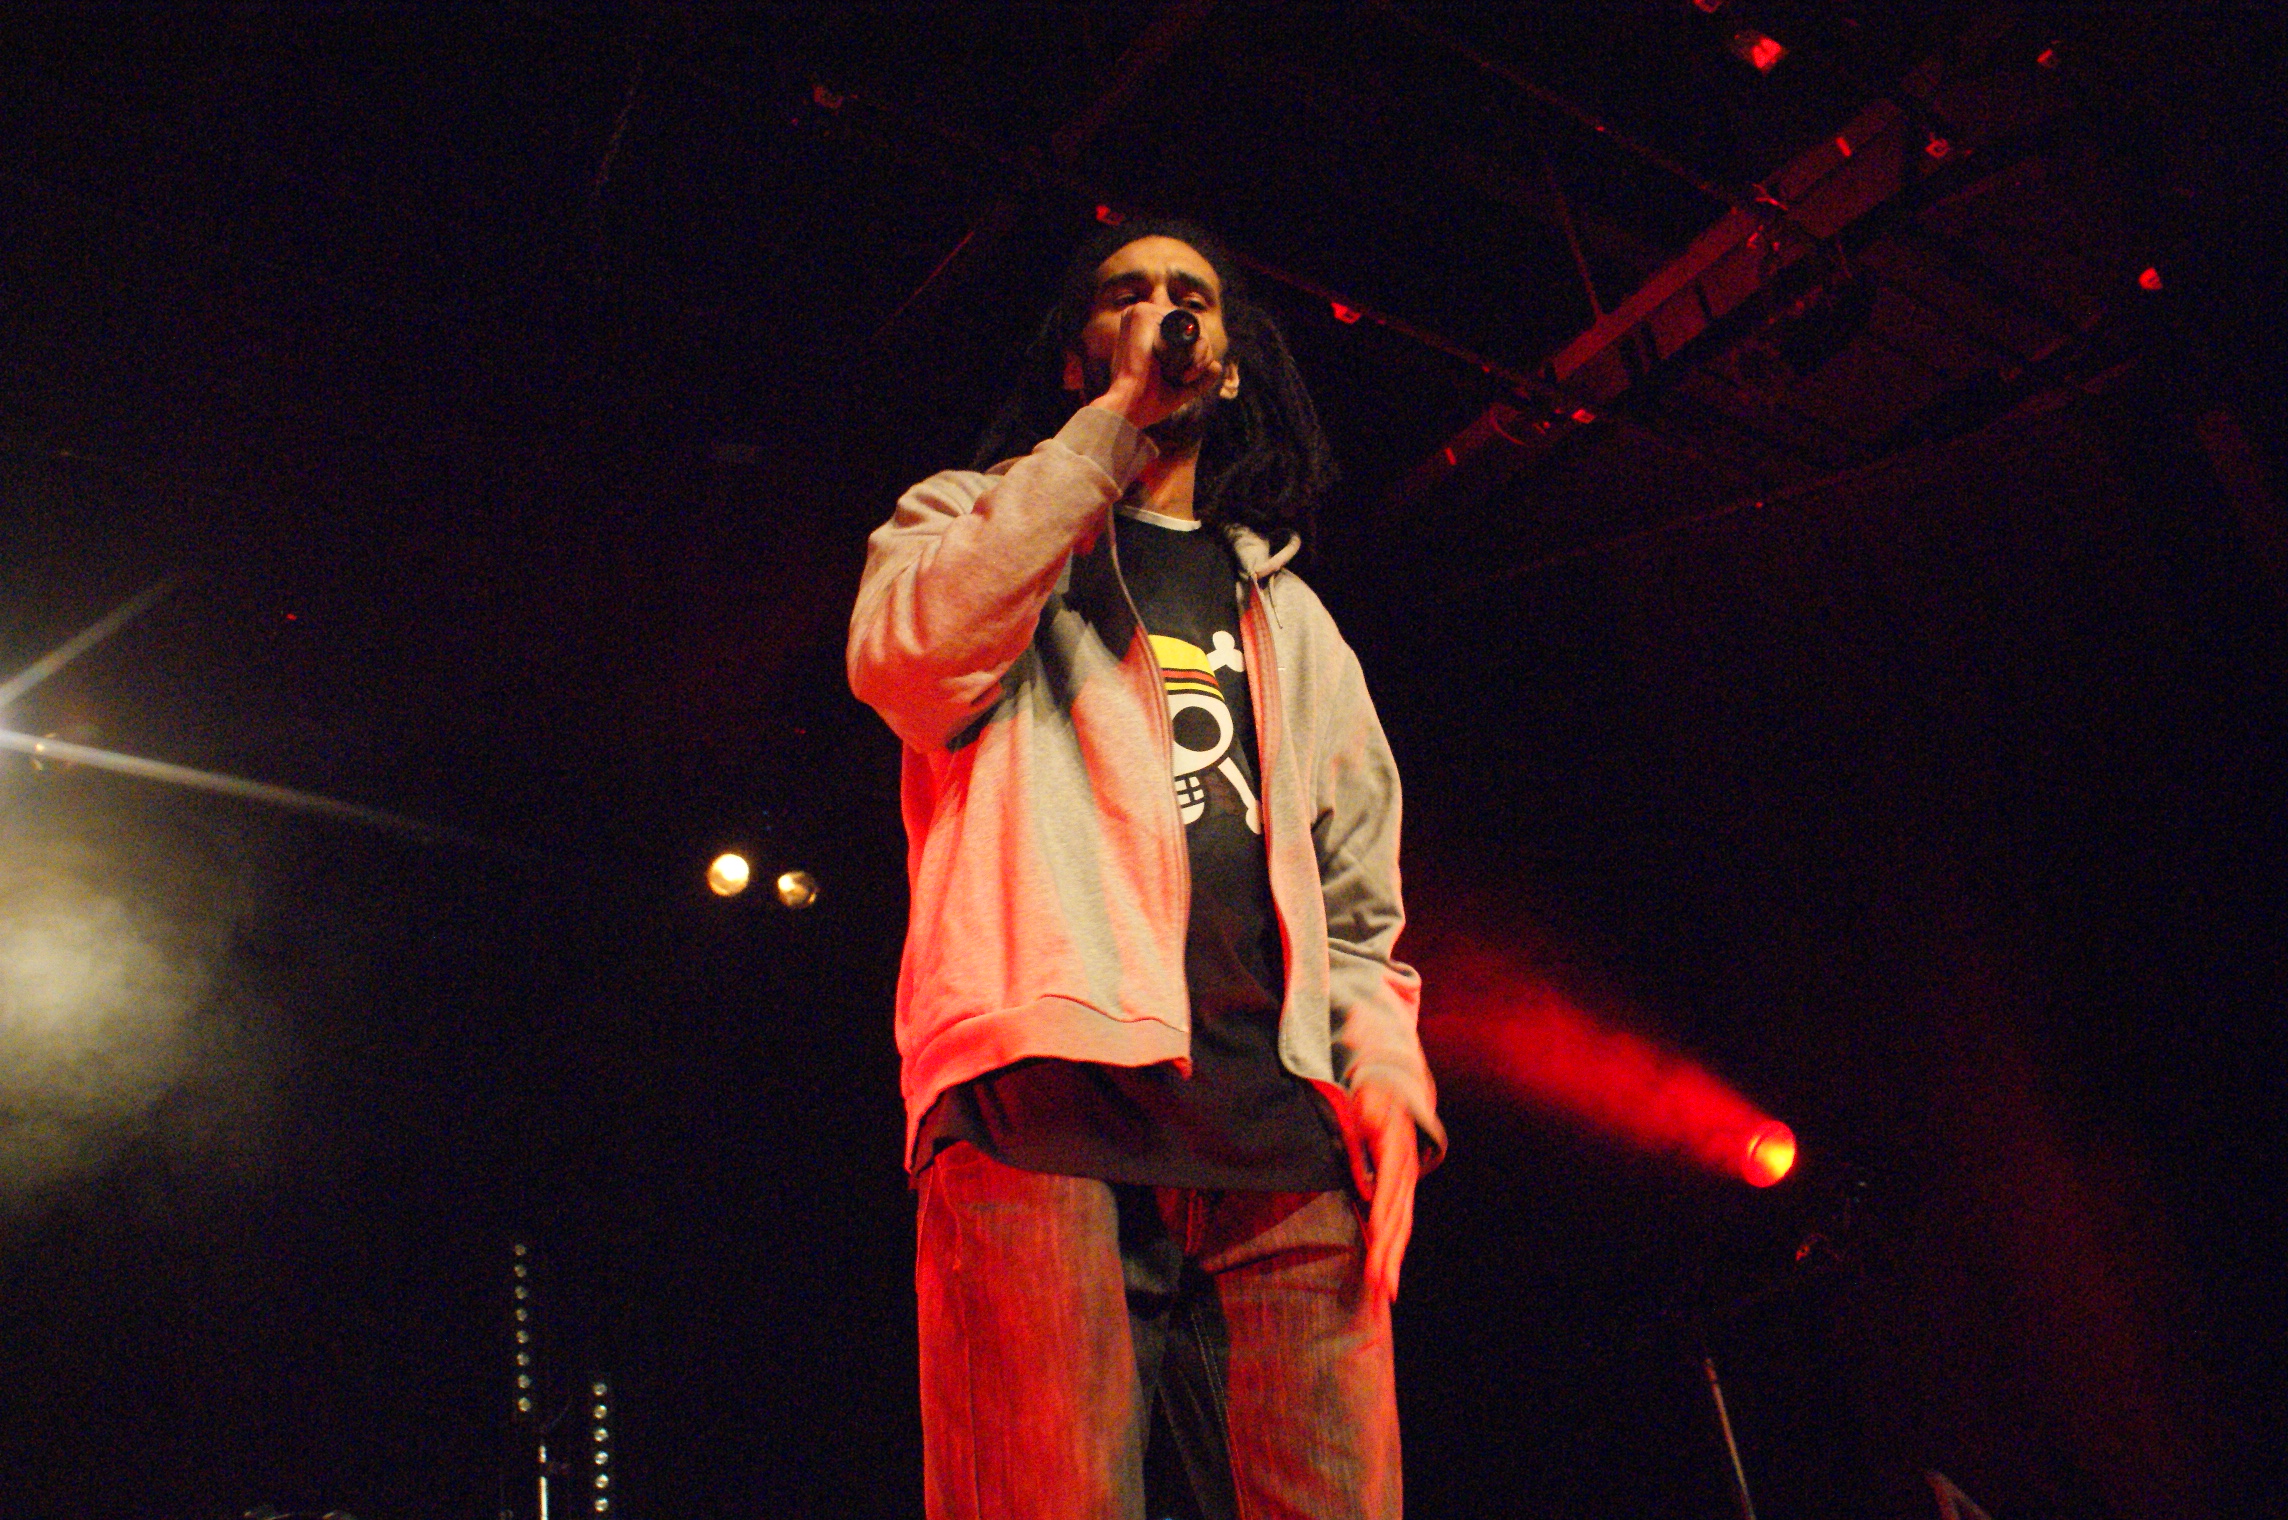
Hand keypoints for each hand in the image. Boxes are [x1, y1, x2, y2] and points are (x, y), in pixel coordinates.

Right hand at [1095, 300, 1223, 430]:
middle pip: (1191, 324)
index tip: (1190, 377)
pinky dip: (1194, 342)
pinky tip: (1181, 365)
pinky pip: (1185, 319)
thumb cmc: (1148, 402)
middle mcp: (1141, 318)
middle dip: (1203, 352)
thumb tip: (1218, 367)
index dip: (1198, 350)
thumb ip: (1198, 378)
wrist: (1130, 407)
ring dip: (1200, 351)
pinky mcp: (1142, 313)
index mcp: (1144, 332)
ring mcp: (1140, 312)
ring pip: (1192, 321)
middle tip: (1189, 378)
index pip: (1184, 330)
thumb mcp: (1178, 388)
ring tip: (1185, 376)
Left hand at [1347, 1076, 1418, 1303]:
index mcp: (1397, 1153)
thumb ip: (1367, 1109)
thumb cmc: (1374, 1099)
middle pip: (1398, 1219)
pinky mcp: (1401, 1197)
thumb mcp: (1368, 1098)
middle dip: (1389, 1253)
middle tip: (1380, 1285)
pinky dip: (1393, 1254)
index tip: (1375, 1237)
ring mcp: (1406, 1189)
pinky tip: (1386, 1279)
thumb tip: (1367, 1113)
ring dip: (1393, 1261)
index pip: (1389, 1188)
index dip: (1383, 1212)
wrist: (1395, 1097)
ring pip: (1401, 1230)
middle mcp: (1406, 1176)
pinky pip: (1399, 1229)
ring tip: (1385, 1293)